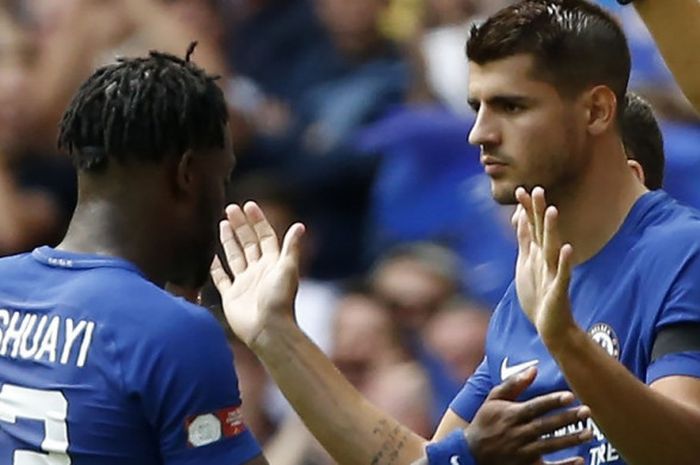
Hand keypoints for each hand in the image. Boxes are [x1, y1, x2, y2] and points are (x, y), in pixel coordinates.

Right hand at [210, 202, 304, 346]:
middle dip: (240, 225)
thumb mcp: (287, 270)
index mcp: (272, 263)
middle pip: (248, 243)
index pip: (264, 236)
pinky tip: (210, 256)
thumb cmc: (279, 300)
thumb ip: (291, 248)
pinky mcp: (231, 296)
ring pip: (235, 256)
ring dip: (229, 240)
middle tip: (230, 208)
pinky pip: (221, 278)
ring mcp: (244, 283)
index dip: (257, 221)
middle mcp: (258, 271)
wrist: (268, 330)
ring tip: (222, 224)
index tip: (248, 205)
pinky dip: (216, 267)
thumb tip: (300, 225)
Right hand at [467, 367, 591, 464]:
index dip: (552, 401)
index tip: (569, 396)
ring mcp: (522, 452)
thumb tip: (533, 369)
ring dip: (570, 440)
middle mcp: (517, 433)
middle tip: (587, 412)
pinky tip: (580, 459)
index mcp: (511, 415)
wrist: (471, 452)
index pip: (535, 407)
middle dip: (567, 419)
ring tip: (589, 433)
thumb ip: (513, 384)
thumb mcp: (493, 399)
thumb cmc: (485, 421)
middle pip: (546, 426)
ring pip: (550, 445)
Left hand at [514, 187, 576, 344]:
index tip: (521, 189)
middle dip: (539, 212)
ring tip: (552, 211)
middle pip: (542, 232)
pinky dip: (564, 262)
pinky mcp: (559, 290)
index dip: (527, 211)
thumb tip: (521, 218)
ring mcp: (554, 274)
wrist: (551, 327)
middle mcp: (546, 260)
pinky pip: (562, 274)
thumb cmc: (539, 295)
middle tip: (538, 189)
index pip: (532, 228)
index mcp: (537, 255)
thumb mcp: (526, 264)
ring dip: (552, 230)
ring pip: (551, 249)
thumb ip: (524, 241)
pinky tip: (567, 248)